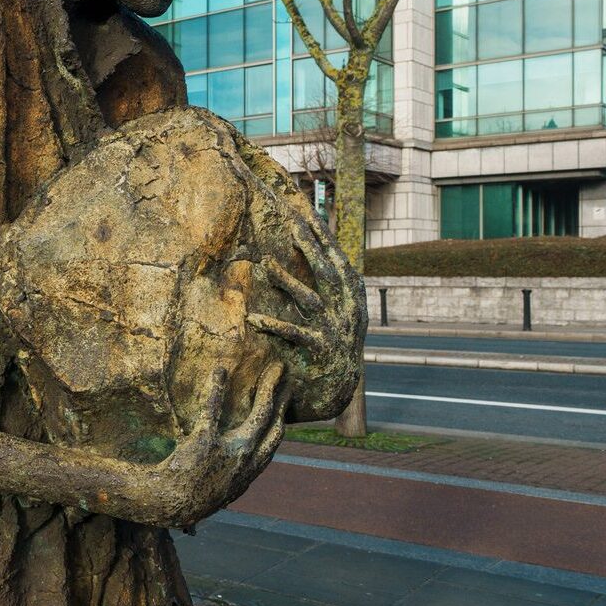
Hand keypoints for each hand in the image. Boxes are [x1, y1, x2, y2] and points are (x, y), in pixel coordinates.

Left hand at [152, 361, 288, 527]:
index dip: (282, 418)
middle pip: (271, 422)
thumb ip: (233, 476)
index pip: (273, 440)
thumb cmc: (190, 498)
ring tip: (272, 368)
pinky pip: (213, 409)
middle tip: (284, 375)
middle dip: (281, 396)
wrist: (168, 506)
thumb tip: (239, 467)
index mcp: (248, 470)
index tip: (285, 401)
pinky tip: (219, 371)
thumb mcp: (220, 491)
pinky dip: (217, 388)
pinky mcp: (204, 441)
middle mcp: (245, 459)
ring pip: (257, 414)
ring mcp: (228, 450)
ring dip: (267, 388)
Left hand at [247, 199, 365, 420]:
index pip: (339, 262)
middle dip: (310, 247)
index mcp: (352, 300)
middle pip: (328, 273)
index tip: (309, 215)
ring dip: (287, 280)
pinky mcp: (321, 351)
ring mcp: (335, 332)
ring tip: (265, 263)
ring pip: (310, 300)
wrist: (336, 390)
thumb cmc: (329, 345)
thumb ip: (331, 287)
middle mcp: (348, 312)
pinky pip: (294, 335)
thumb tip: (317, 251)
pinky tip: (253, 319)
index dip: (325, 239)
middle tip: (291, 225)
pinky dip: (273, 326)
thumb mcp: (338, 313)